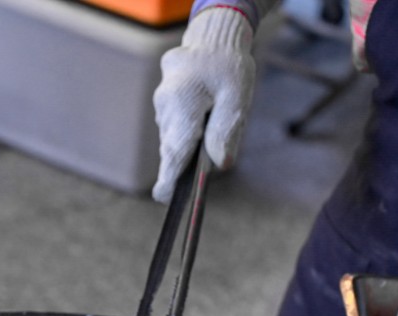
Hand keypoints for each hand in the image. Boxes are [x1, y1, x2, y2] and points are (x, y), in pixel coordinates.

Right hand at [152, 8, 255, 201]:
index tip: (164, 197)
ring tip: (213, 121)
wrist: (214, 37)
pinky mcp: (162, 102)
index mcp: (183, 104)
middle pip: (173, 148)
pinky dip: (187, 130)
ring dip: (191, 143)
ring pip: (174, 138)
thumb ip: (225, 131)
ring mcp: (161, 103)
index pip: (175, 150)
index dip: (169, 177)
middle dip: (188, 161)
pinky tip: (203, 116)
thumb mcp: (236, 99)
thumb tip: (220, 165)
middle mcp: (165, 105)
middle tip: (206, 162)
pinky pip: (173, 126)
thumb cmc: (229, 67)